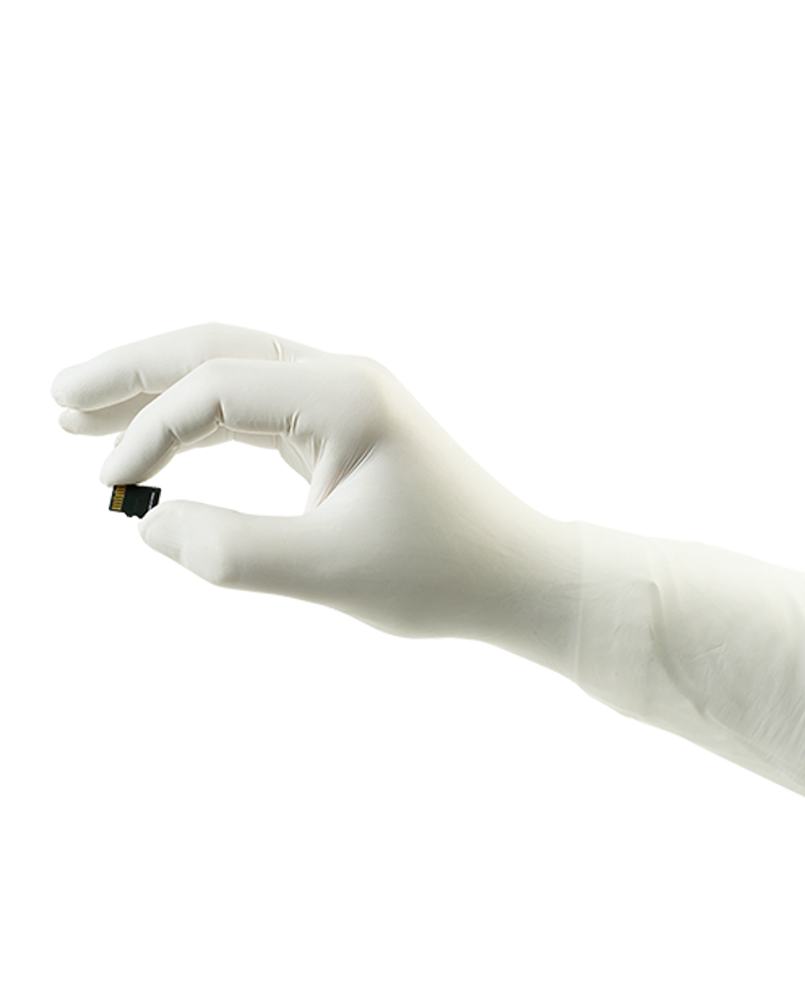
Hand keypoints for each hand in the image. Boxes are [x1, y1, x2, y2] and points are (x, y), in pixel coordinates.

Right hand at [52, 323, 579, 655]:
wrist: (512, 575)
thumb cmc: (440, 574)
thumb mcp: (327, 573)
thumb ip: (229, 552)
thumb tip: (147, 522)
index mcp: (345, 392)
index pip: (216, 386)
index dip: (150, 431)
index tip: (108, 490)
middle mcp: (342, 378)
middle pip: (215, 349)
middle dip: (133, 372)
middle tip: (56, 397)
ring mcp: (343, 399)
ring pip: (232, 374)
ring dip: (160, 393)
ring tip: (81, 418)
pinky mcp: (342, 429)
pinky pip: (256, 410)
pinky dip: (202, 424)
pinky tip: (163, 444)